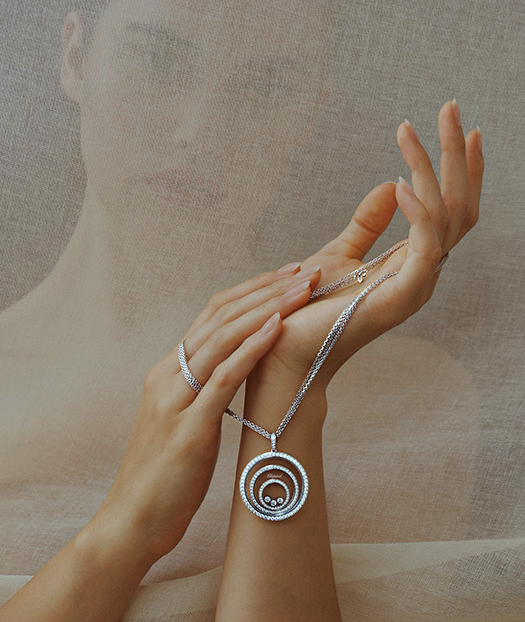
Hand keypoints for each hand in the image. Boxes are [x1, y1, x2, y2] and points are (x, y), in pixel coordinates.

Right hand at [87, 262, 322, 566]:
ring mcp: (175, 399)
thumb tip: (241, 369)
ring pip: (223, 338)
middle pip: (220, 316)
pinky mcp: (188, 429)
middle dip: (267, 289)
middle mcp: (168, 375)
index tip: (287, 275)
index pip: (212, 315)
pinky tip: (277, 327)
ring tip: (303, 290)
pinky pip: (223, 378)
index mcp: (168, 372)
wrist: (132, 522)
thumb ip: (204, 391)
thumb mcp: (185, 421)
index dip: (251, 290)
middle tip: (306, 270)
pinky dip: (251, 348)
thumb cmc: (166, 475)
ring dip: (267, 308)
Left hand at [248, 99, 483, 393]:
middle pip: (459, 206)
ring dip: (430, 168)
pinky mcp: (400, 297)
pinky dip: (418, 212)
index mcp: (412, 262)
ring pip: (445, 217)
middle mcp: (423, 273)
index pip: (452, 210)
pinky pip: (425, 246)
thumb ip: (368, 222)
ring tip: (407, 131)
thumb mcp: (340, 252)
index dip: (461, 170)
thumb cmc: (310, 305)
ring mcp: (416, 286)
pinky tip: (398, 182)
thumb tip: (388, 186)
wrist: (284, 347)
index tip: (461, 128)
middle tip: (449, 108)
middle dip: (456, 156)